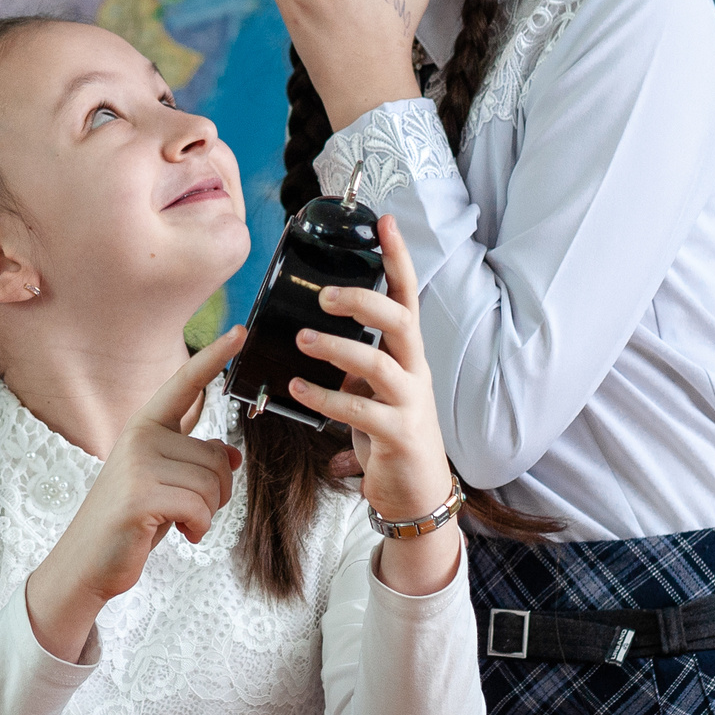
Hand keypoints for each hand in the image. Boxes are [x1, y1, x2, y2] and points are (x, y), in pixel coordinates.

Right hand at [23, 328, 246, 661]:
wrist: (88, 565)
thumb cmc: (130, 524)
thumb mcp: (166, 487)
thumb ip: (195, 464)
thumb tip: (234, 455)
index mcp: (144, 427)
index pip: (183, 385)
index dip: (213, 357)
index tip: (241, 331)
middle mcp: (138, 436)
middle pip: (217, 454)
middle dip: (217, 490)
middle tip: (188, 510)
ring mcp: (136, 464)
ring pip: (213, 482)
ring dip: (208, 513)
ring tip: (179, 522)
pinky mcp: (139, 495)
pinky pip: (200, 507)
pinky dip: (200, 527)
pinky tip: (182, 535)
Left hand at [285, 216, 462, 594]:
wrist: (416, 493)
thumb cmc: (389, 432)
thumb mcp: (372, 387)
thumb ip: (353, 358)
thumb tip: (309, 329)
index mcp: (407, 353)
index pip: (407, 296)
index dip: (398, 258)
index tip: (384, 221)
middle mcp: (414, 371)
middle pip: (401, 321)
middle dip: (364, 301)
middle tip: (323, 295)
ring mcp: (410, 403)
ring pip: (380, 364)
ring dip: (337, 348)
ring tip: (301, 341)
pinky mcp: (399, 435)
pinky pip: (361, 412)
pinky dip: (325, 398)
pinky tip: (298, 390)